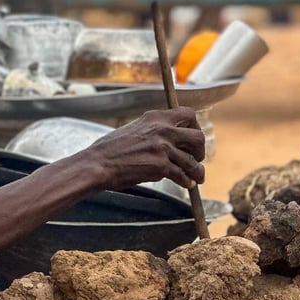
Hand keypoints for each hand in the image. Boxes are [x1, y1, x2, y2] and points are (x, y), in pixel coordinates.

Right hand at [72, 108, 205, 190]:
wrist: (98, 163)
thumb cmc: (112, 149)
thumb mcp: (135, 129)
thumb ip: (155, 130)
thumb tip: (172, 139)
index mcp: (156, 117)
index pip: (188, 115)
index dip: (195, 128)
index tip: (193, 139)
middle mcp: (162, 129)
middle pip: (197, 137)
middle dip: (200, 150)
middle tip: (197, 158)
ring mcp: (162, 147)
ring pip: (192, 160)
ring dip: (197, 171)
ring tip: (197, 177)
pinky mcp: (160, 166)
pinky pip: (182, 175)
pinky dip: (186, 181)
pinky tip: (186, 184)